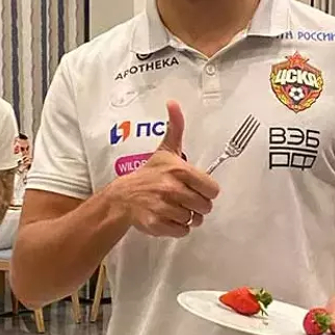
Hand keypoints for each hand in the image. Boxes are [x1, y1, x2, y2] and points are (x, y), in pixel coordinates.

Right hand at [112, 100, 219, 237]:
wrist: (123, 197)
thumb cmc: (148, 174)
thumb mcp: (165, 150)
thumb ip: (175, 128)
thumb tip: (173, 103)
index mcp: (179, 171)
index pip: (212, 189)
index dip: (206, 191)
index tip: (196, 188)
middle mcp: (172, 189)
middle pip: (205, 207)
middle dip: (197, 205)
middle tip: (185, 200)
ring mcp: (164, 208)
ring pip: (193, 220)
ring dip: (187, 217)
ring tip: (175, 208)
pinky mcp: (157, 224)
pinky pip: (181, 231)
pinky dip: (177, 228)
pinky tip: (168, 218)